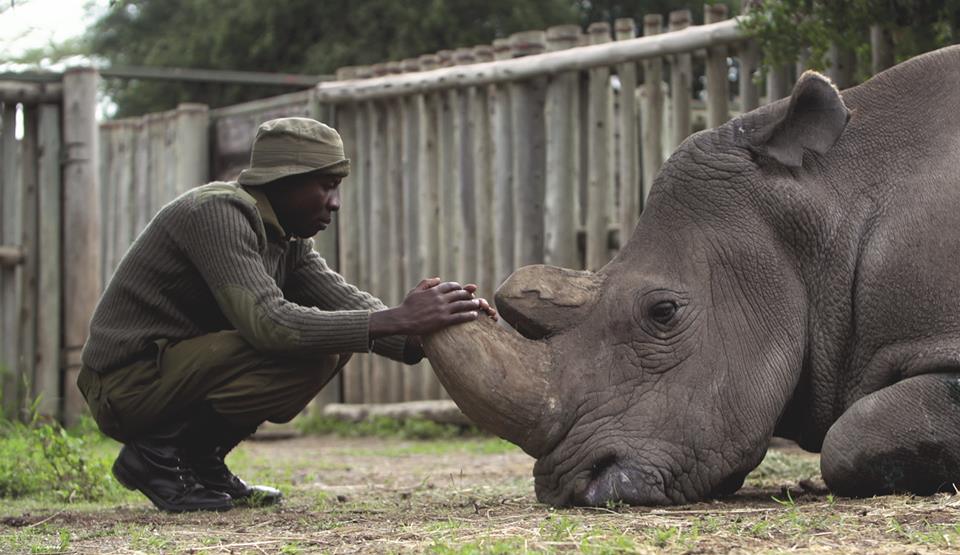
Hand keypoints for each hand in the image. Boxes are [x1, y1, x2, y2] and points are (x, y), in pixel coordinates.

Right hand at [369, 278, 491, 337]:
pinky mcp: (442, 320)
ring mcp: (442, 309)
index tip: (464, 291)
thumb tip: (438, 278)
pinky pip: (459, 317)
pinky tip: (474, 315)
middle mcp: (440, 298)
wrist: (402, 319)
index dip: (460, 288)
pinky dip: (468, 315)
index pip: (452, 286)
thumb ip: (427, 283)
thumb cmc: (407, 306)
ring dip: (472, 304)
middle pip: (459, 294)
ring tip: (479, 304)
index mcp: (434, 290)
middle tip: (475, 297)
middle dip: (469, 295)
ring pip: (462, 305)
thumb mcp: (415, 290)